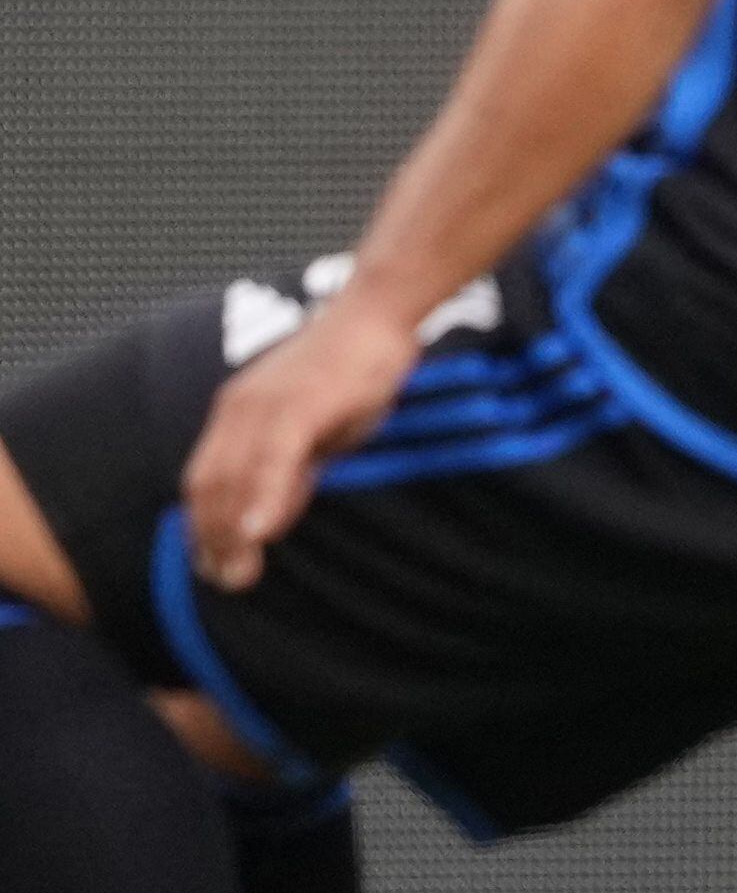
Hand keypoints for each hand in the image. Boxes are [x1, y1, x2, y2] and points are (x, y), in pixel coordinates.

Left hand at [180, 294, 427, 592]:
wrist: (377, 310)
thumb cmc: (354, 366)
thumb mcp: (317, 425)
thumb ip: (292, 466)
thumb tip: (272, 512)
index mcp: (237, 413)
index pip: (205, 479)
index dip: (202, 526)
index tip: (211, 566)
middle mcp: (238, 408)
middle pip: (208, 484)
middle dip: (211, 538)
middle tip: (226, 581)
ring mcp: (265, 405)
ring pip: (234, 477)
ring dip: (230, 530)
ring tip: (237, 571)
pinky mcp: (299, 404)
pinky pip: (272, 459)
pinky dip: (263, 498)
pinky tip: (260, 532)